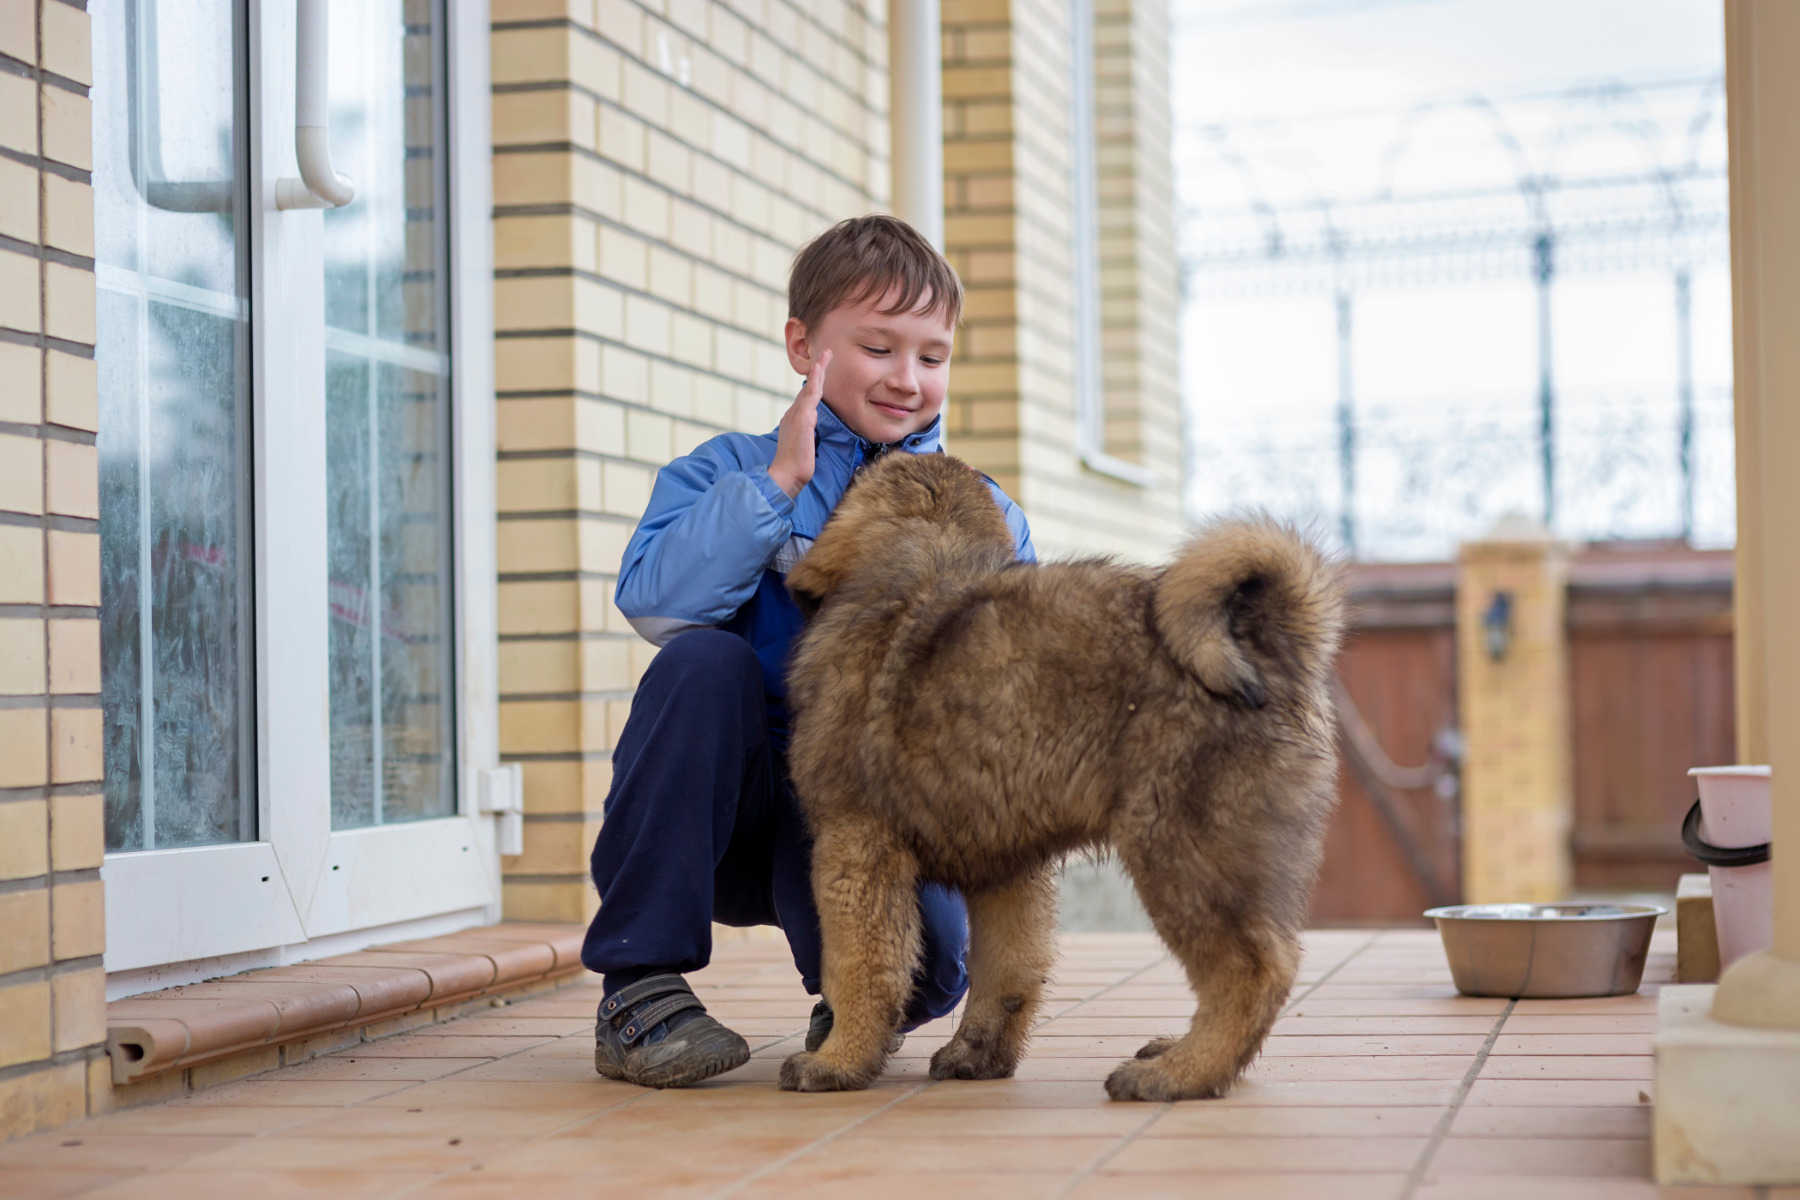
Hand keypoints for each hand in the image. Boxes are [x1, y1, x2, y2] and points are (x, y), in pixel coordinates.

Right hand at [769, 350, 829, 498]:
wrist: (786, 475)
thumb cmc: (796, 466)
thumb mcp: (804, 446)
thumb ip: (808, 435)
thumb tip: (812, 430)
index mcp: (794, 420)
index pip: (807, 398)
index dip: (814, 384)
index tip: (820, 372)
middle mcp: (793, 413)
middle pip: (808, 387)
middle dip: (818, 370)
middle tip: (826, 354)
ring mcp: (797, 415)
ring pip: (811, 387)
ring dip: (819, 370)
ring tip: (826, 355)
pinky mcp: (802, 419)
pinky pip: (811, 396)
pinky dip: (815, 381)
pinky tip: (820, 370)